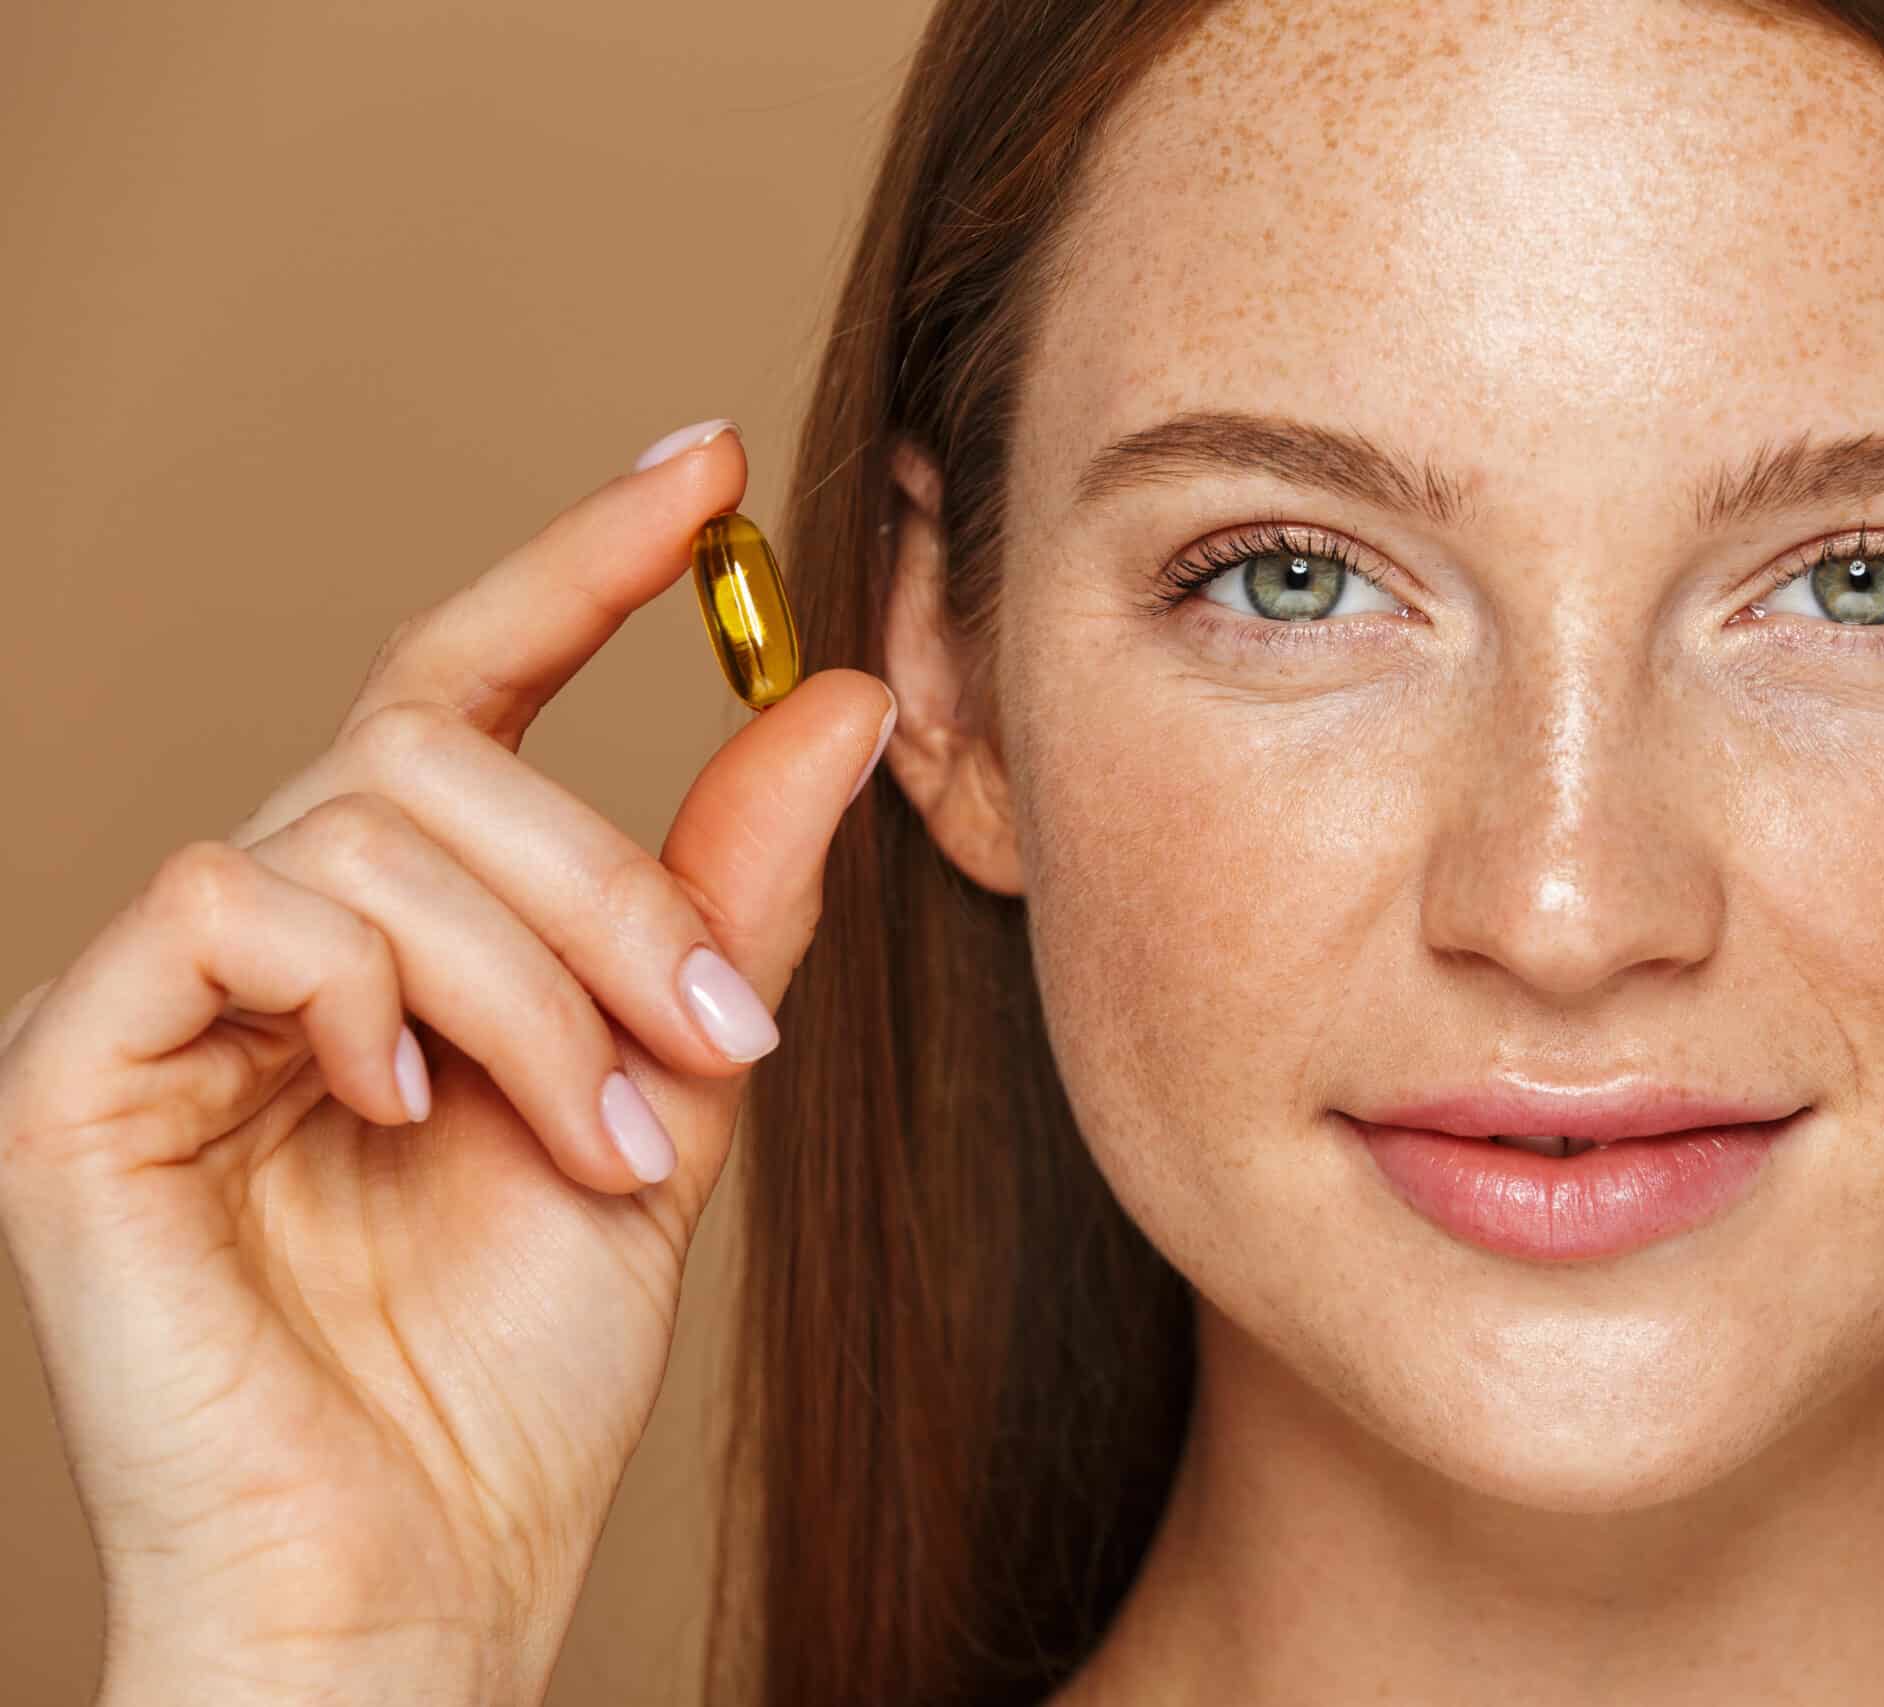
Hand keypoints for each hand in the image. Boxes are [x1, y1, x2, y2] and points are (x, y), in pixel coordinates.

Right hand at [0, 422, 894, 1704]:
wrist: (422, 1575)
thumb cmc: (519, 1369)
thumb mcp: (669, 1092)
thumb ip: (732, 898)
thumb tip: (836, 690)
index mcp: (401, 937)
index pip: (471, 686)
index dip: (579, 565)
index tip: (708, 464)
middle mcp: (273, 939)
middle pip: (436, 749)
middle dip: (609, 882)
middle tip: (713, 1038)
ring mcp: (163, 998)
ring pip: (365, 825)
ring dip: (532, 978)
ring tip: (600, 1136)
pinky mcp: (73, 1073)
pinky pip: (230, 900)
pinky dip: (369, 987)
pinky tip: (412, 1101)